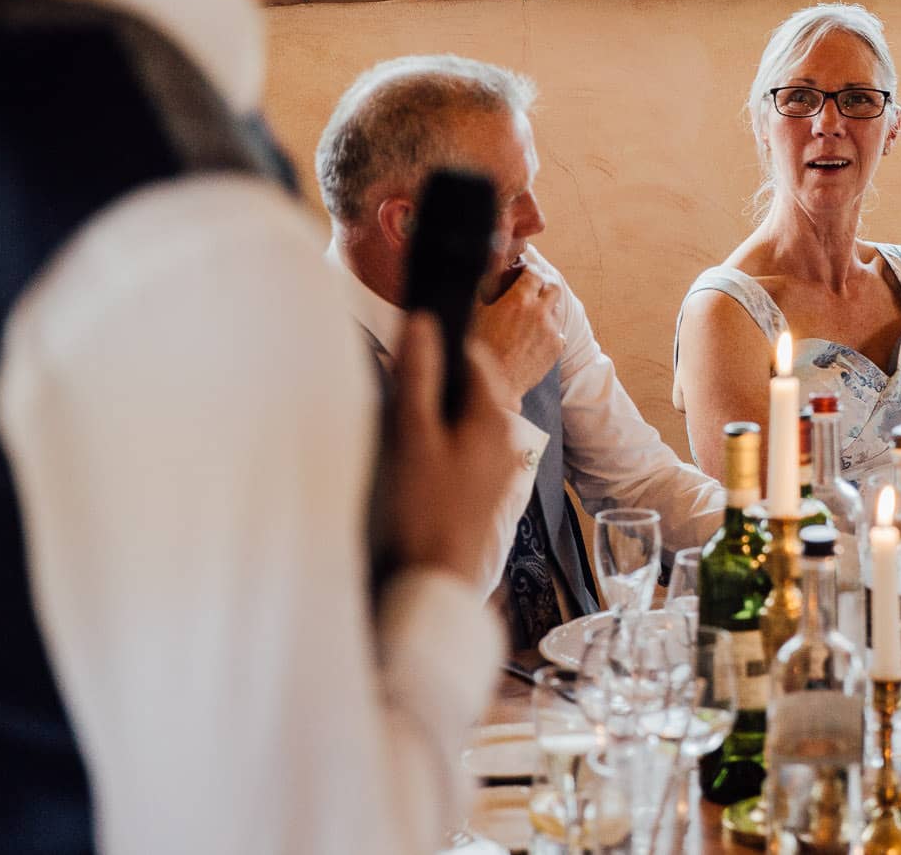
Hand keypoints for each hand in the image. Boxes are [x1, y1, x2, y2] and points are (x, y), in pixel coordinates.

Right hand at [387, 311, 523, 582]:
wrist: (435, 578)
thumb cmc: (424, 508)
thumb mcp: (414, 436)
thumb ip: (418, 377)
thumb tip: (422, 322)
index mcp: (494, 416)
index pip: (474, 357)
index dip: (440, 346)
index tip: (406, 350)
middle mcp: (505, 437)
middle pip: (470, 387)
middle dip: (435, 380)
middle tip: (395, 388)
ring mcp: (497, 464)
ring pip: (464, 416)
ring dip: (435, 410)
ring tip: (399, 423)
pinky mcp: (482, 486)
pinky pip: (462, 444)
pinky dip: (439, 437)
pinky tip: (413, 455)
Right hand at [471, 261, 564, 400]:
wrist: (493, 386)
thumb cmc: (477, 349)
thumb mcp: (474, 311)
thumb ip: (485, 282)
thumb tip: (490, 259)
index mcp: (518, 300)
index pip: (534, 272)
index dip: (528, 271)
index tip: (522, 274)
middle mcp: (539, 312)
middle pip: (553, 287)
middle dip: (544, 285)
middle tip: (532, 290)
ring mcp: (550, 331)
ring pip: (556, 309)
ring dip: (546, 308)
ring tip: (529, 317)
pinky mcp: (556, 348)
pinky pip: (557, 332)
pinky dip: (548, 331)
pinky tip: (532, 338)